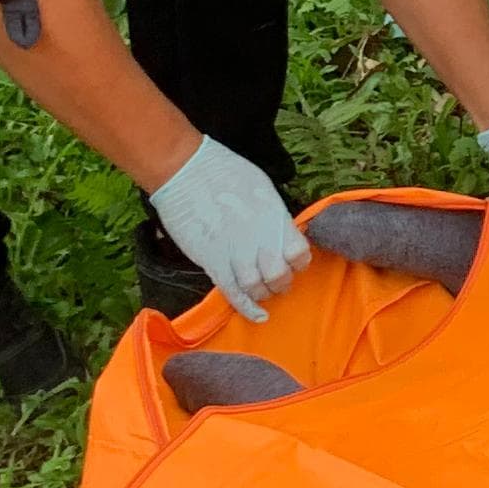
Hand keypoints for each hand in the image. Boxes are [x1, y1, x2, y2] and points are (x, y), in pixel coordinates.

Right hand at [146, 135, 311, 322]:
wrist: (187, 173)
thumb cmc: (226, 171)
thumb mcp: (263, 189)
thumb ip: (273, 214)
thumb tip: (280, 229)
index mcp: (276, 219)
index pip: (301, 254)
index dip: (299, 262)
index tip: (293, 262)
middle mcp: (261, 240)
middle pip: (280, 277)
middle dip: (281, 282)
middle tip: (276, 280)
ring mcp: (236, 254)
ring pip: (257, 289)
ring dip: (263, 294)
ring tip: (261, 291)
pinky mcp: (213, 262)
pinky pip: (233, 293)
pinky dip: (247, 308)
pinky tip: (258, 315)